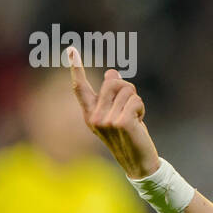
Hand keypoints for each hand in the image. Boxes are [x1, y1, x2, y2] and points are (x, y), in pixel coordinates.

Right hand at [68, 47, 160, 179]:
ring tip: (135, 118)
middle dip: (128, 90)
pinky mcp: (121, 123)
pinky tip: (139, 123)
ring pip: (127, 90)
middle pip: (112, 82)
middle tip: (131, 108)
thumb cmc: (129, 137)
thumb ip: (113, 96)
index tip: (71, 49)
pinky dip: (141, 108)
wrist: (138, 163)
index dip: (75, 68)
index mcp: (90, 114)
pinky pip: (135, 100)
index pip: (80, 88)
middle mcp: (94, 117)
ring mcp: (106, 121)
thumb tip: (112, 73)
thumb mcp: (118, 114)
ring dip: (136, 101)